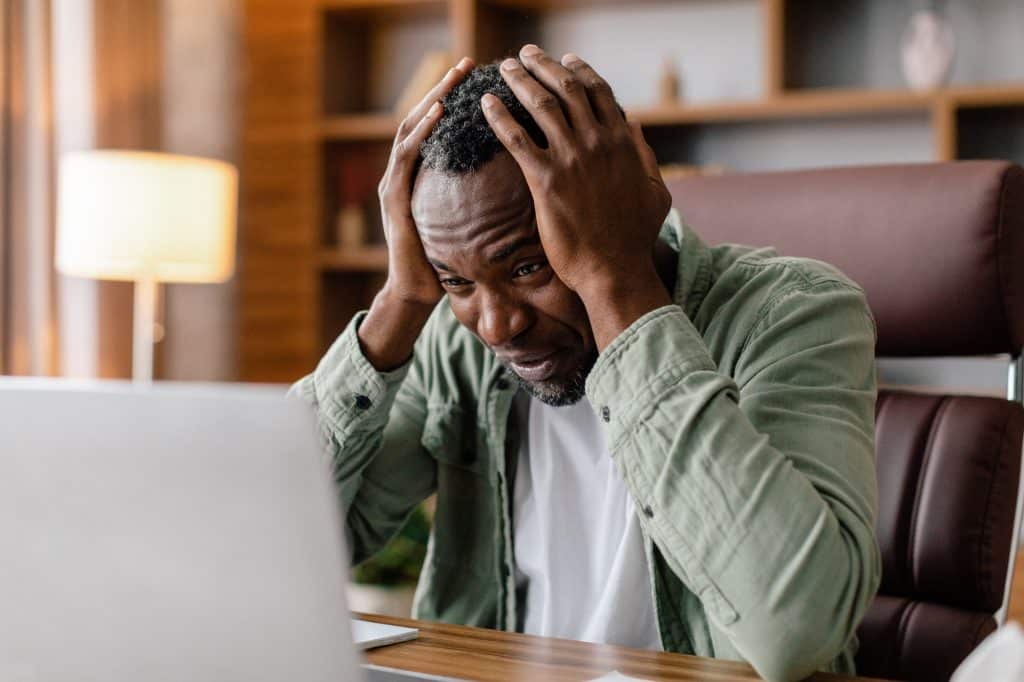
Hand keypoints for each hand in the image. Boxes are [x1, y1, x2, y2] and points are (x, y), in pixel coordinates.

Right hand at [358, 57, 473, 370]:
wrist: (417, 292)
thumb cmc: (448, 261)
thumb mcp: (470, 220)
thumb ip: (482, 195)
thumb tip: (524, 176)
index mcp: (426, 175)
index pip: (441, 126)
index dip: (459, 99)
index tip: (482, 76)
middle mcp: (406, 172)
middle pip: (424, 118)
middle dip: (445, 88)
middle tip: (466, 64)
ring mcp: (396, 183)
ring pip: (410, 130)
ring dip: (431, 102)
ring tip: (451, 81)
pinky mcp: (394, 198)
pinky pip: (406, 157)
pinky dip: (420, 133)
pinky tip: (437, 115)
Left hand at [480, 46, 671, 302]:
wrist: (614, 269)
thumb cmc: (635, 237)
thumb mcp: (655, 191)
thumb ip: (644, 156)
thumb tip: (634, 127)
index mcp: (623, 141)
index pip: (599, 91)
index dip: (579, 70)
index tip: (565, 59)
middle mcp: (598, 142)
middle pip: (567, 88)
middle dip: (544, 65)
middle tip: (525, 55)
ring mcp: (571, 159)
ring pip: (540, 104)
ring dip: (519, 80)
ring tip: (504, 69)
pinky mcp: (546, 181)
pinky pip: (516, 138)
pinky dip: (499, 116)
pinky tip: (486, 104)